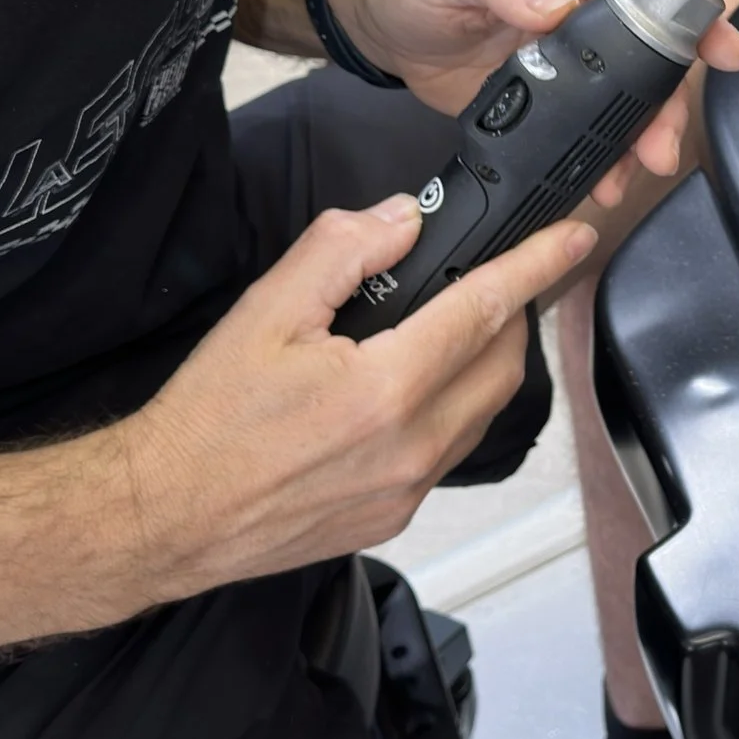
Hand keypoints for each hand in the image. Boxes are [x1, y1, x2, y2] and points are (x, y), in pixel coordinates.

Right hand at [114, 194, 595, 596]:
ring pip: (482, 412)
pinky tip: (414, 388)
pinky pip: (450, 452)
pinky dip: (452, 409)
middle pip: (503, 365)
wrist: (165, 513)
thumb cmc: (206, 419)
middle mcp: (410, 447)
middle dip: (514, 313)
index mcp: (384, 389)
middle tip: (496, 277)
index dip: (537, 265)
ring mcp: (407, 490)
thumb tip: (403, 221)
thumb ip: (341, 252)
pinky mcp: (394, 518)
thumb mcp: (265, 311)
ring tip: (457, 326)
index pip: (486, 309)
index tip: (573, 237)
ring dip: (486, 363)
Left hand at [336, 0, 738, 203]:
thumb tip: (555, 5)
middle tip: (663, 142)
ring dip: (636, 136)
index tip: (723, 43)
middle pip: (646, 54)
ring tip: (634, 170)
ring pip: (622, 98)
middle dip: (665, 101)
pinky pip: (584, 127)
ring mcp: (564, 58)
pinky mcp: (544, 97)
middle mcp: (575, 9)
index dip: (690, 15)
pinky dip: (598, 155)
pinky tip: (600, 179)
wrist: (379, 21)